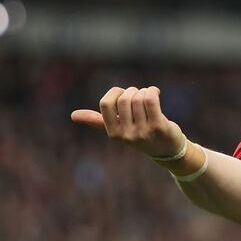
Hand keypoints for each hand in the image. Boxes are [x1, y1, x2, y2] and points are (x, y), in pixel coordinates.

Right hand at [71, 86, 185, 158]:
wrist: (167, 150)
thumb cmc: (140, 134)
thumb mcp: (118, 129)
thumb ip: (97, 121)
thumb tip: (73, 115)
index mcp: (113, 132)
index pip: (105, 104)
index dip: (115, 93)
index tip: (123, 93)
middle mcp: (127, 134)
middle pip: (124, 99)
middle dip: (132, 91)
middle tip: (139, 95)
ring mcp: (143, 132)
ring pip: (139, 98)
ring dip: (144, 91)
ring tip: (149, 95)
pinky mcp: (159, 127)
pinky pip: (151, 100)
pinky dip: (152, 91)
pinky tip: (155, 93)